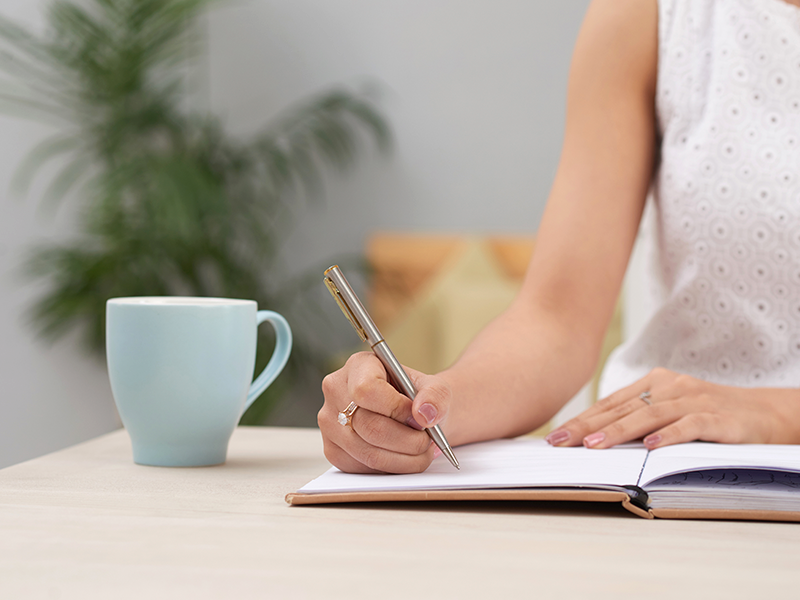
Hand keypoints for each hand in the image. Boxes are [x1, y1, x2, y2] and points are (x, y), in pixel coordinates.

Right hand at [318, 352, 452, 472]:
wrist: (411, 414)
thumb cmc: (418, 398)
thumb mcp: (435, 388)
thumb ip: (435, 396)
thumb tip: (425, 414)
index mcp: (358, 366)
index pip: (367, 390)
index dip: (396, 409)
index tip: (418, 418)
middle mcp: (336, 391)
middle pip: (368, 426)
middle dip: (407, 440)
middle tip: (427, 440)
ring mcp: (329, 422)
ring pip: (367, 452)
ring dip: (404, 458)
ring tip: (422, 451)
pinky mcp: (332, 450)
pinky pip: (363, 467)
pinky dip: (391, 468)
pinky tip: (404, 457)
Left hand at [544, 368, 799, 449]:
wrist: (767, 413)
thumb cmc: (709, 415)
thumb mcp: (670, 412)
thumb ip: (639, 419)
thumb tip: (594, 439)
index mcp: (655, 383)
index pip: (611, 403)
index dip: (581, 420)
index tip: (555, 436)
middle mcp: (671, 387)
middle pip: (622, 408)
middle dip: (587, 426)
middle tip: (560, 442)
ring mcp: (695, 400)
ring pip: (650, 415)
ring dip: (619, 431)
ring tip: (593, 445)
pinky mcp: (718, 418)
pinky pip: (690, 425)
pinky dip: (669, 435)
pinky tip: (650, 447)